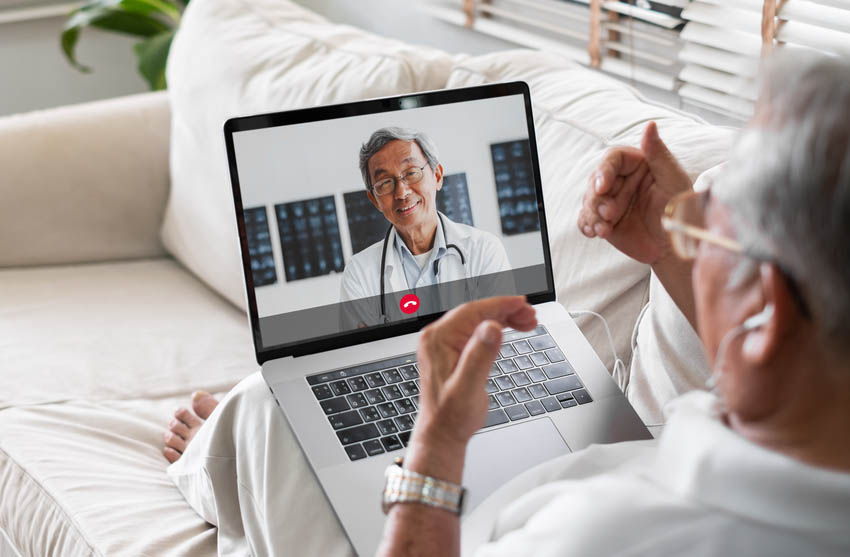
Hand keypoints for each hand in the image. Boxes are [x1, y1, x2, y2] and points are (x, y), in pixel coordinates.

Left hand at [405, 297, 536, 481]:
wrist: (442, 433)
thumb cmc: (451, 416)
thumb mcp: (468, 387)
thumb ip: (479, 356)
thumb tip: (491, 328)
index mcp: (438, 339)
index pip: (472, 311)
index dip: (500, 305)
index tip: (522, 303)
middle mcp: (438, 337)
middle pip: (477, 313)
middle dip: (506, 311)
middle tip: (531, 316)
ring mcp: (445, 343)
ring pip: (478, 320)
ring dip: (503, 318)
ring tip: (528, 322)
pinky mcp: (453, 351)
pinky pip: (476, 331)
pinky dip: (496, 328)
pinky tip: (511, 330)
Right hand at [577, 121, 691, 264]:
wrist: (677, 246)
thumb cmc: (681, 210)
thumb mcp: (673, 179)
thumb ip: (658, 153)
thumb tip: (650, 125)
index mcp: (637, 165)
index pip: (613, 159)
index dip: (604, 171)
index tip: (602, 186)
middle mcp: (622, 181)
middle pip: (595, 180)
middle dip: (597, 198)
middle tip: (609, 214)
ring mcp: (611, 201)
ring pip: (588, 200)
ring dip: (592, 214)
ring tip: (604, 228)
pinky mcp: (605, 221)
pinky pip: (586, 219)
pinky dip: (586, 225)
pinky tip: (595, 232)